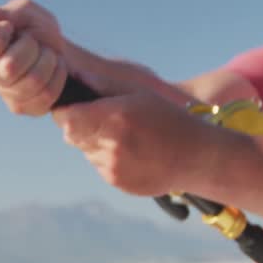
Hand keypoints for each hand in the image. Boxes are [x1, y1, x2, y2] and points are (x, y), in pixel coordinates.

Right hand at [0, 0, 69, 115]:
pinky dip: (58, 75)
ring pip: (32, 81)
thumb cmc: (34, 27)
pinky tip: (55, 66)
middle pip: (9, 68)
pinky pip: (47, 94)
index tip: (7, 27)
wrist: (59, 47)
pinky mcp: (28, 107)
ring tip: (46, 52)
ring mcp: (8, 95)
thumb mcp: (21, 13)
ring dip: (47, 59)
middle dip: (29, 46)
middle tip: (32, 39)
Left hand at [52, 86, 211, 196]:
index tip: (71, 108)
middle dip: (79, 126)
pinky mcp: (117, 182)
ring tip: (123, 136)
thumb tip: (74, 80)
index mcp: (116, 118)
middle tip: (99, 120)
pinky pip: (99, 166)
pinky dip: (107, 158)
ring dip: (95, 142)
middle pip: (71, 136)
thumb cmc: (169, 119)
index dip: (65, 112)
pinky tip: (131, 152)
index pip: (66, 118)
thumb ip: (104, 88)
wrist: (196, 157)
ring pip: (86, 151)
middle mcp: (111, 145)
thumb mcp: (140, 95)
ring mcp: (113, 167)